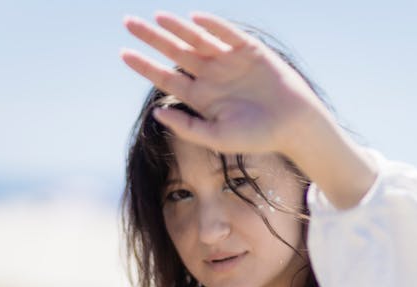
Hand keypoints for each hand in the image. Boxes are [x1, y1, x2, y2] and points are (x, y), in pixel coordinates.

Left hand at [121, 11, 322, 155]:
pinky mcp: (249, 50)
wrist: (293, 125)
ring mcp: (229, 61)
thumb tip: (155, 112)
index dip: (145, 66)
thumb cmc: (257, 136)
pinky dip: (212, 26)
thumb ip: (187, 127)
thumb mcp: (217, 137)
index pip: (167, 78)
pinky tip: (194, 19)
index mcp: (201, 97)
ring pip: (197, 39)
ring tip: (156, 17)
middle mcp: (211, 76)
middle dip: (152, 38)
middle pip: (175, 52)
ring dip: (177, 28)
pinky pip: (227, 34)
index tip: (123, 54)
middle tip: (128, 22)